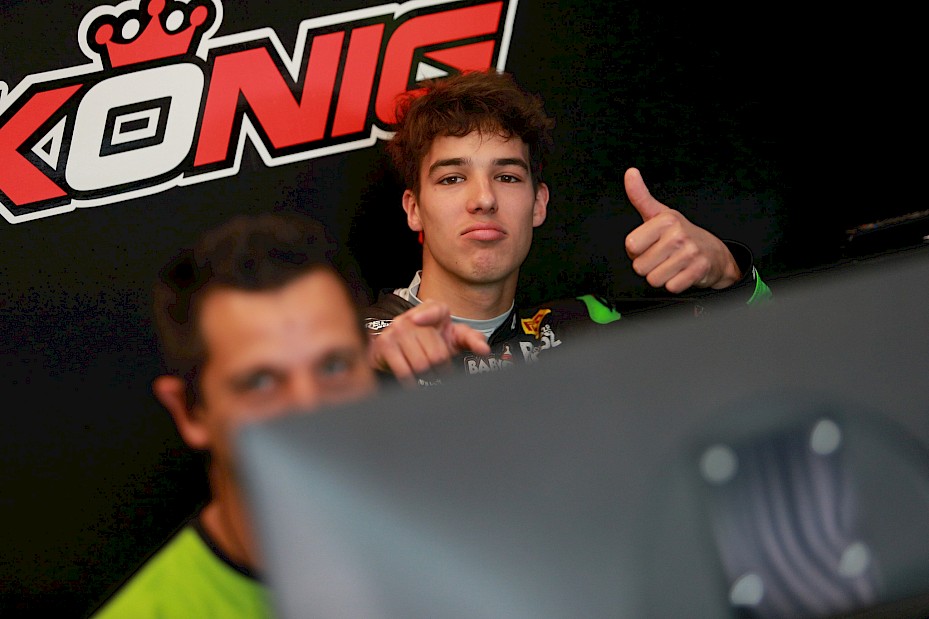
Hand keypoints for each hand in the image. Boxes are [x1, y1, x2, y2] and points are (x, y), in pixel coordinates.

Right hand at [368, 300, 489, 387]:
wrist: (402, 348)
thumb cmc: (434, 341)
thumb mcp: (455, 337)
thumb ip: (473, 340)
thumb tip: (484, 350)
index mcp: (435, 309)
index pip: (436, 309)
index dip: (429, 315)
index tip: (420, 321)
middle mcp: (413, 316)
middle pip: (436, 353)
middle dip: (441, 369)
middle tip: (440, 371)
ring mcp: (397, 330)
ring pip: (421, 365)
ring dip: (428, 377)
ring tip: (428, 374)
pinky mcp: (385, 345)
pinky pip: (404, 372)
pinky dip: (412, 383)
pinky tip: (414, 382)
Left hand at [623, 167, 740, 293]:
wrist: (713, 252)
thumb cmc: (680, 234)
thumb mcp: (658, 213)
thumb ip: (640, 196)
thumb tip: (630, 173)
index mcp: (665, 219)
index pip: (630, 246)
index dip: (636, 250)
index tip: (650, 244)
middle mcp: (678, 234)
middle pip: (640, 266)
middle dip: (648, 266)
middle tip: (662, 256)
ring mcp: (690, 252)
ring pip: (653, 279)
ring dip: (660, 276)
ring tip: (671, 264)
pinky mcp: (699, 270)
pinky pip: (671, 287)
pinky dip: (674, 284)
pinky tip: (681, 273)